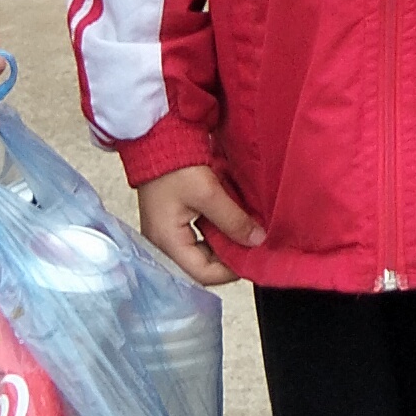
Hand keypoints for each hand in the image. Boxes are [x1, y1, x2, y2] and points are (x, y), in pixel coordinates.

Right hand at [140, 166, 263, 287]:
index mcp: (167, 243)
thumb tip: (257, 241)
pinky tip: (231, 223)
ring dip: (224, 244)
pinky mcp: (173, 224)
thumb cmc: (175, 166)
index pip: (203, 274)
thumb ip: (233, 219)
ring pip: (202, 253)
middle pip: (202, 267)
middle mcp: (163, 245)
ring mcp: (167, 235)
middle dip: (229, 257)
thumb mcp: (209, 193)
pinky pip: (199, 238)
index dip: (231, 270)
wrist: (158, 141)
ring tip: (245, 232)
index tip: (253, 256)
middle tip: (253, 243)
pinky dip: (217, 233)